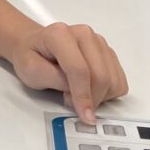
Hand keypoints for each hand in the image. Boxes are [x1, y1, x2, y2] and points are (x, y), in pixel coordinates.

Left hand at [10, 22, 127, 123]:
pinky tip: (88, 88)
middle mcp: (83, 34)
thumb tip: (77, 93)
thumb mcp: (31, 70)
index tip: (85, 115)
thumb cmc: (30, 56)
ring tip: (75, 91)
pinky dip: (107, 93)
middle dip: (91, 98)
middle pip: (101, 76)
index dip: (83, 96)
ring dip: (99, 96)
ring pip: (113, 80)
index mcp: (60, 34)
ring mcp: (98, 42)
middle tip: (70, 100)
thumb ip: (53, 79)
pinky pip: (119, 82)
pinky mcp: (107, 53)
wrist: (33, 45)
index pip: (79, 69)